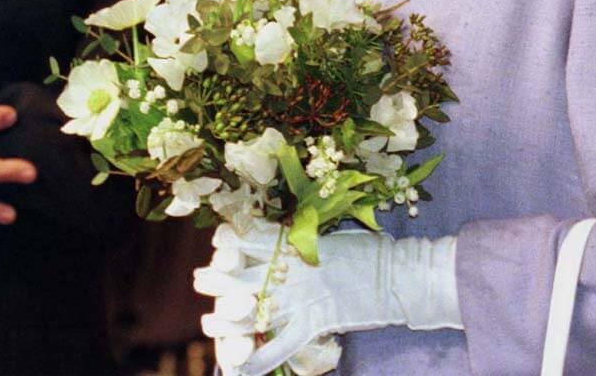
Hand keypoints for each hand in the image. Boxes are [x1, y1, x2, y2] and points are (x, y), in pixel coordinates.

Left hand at [195, 227, 460, 375]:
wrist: (396, 275)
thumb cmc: (364, 250)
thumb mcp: (325, 234)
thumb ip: (297, 237)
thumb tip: (272, 233)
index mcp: (291, 244)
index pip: (246, 238)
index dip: (226, 239)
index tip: (218, 241)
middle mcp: (288, 272)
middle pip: (239, 275)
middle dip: (215, 280)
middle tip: (199, 278)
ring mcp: (299, 300)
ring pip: (251, 311)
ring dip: (225, 320)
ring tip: (209, 322)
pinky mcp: (313, 325)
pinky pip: (280, 347)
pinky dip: (258, 361)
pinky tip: (240, 370)